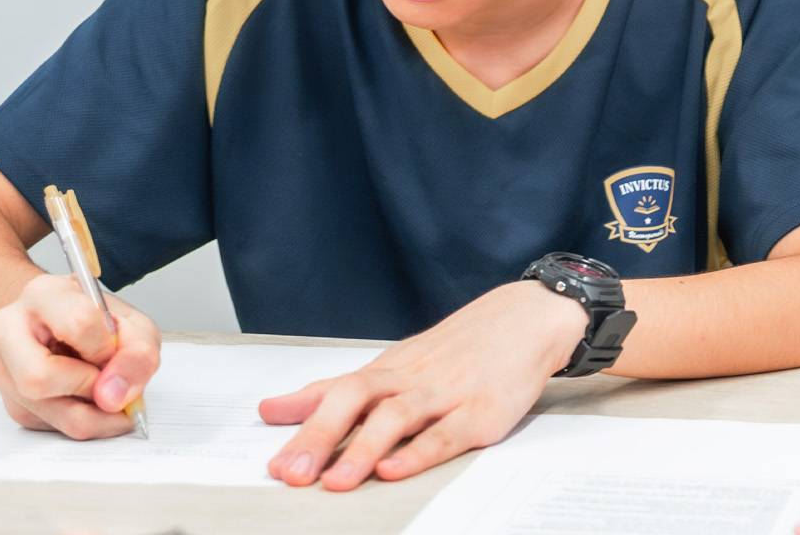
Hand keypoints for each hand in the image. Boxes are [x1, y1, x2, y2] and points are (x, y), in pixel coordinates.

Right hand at [0, 273, 160, 438]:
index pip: (77, 324)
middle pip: (38, 376)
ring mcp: (2, 367)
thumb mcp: (134, 326)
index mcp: (44, 294)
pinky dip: (81, 420)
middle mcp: (9, 328)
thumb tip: (114, 396)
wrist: (69, 328)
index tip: (115, 353)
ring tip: (108, 396)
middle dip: (86, 388)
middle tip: (110, 383)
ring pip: (44, 409)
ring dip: (91, 413)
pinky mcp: (8, 400)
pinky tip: (88, 400)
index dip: (105, 349)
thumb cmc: (100, 324)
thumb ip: (137, 354)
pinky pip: (48, 425)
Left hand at [259, 279, 587, 489]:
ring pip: (397, 417)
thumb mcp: (393, 364)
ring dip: (363, 449)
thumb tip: (271, 409)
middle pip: (355, 399)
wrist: (528, 319)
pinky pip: (446, 434)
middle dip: (320, 438)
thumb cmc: (458, 349)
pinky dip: (419, 452)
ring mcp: (446, 394)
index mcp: (386, 370)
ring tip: (336, 481)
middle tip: (292, 475)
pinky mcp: (481, 412)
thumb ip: (333, 391)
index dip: (300, 428)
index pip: (334, 394)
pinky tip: (395, 469)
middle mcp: (409, 379)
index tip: (273, 462)